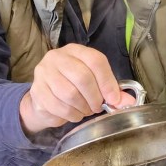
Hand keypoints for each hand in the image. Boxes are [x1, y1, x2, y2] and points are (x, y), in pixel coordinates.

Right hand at [19, 44, 136, 133]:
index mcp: (76, 51)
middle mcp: (57, 57)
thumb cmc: (73, 88)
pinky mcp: (37, 91)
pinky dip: (72, 115)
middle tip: (97, 107)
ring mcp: (44, 72)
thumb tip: (128, 102)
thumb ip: (111, 91)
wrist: (45, 99)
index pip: (95, 60)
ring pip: (70, 93)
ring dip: (83, 108)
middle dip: (94, 97)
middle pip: (82, 77)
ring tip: (86, 111)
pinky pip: (58, 106)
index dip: (107, 82)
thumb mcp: (94, 85)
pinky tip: (75, 114)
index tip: (114, 99)